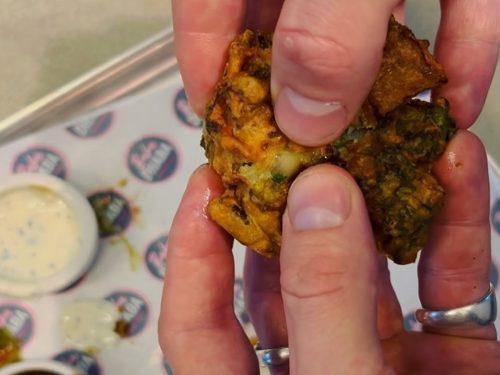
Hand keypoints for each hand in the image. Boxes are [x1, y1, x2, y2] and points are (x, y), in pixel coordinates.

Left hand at [158, 131, 499, 373]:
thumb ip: (326, 307)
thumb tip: (314, 203)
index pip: (199, 323)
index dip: (195, 250)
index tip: (208, 181)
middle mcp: (319, 370)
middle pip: (285, 278)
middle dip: (294, 207)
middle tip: (296, 145)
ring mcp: (385, 356)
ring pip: (369, 265)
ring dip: (384, 200)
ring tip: (382, 141)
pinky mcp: (450, 350)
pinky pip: (445, 274)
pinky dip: (452, 225)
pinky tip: (455, 175)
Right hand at [172, 0, 498, 146]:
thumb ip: (327, 29)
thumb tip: (305, 120)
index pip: (205, 10)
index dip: (207, 72)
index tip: (223, 129)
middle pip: (284, 28)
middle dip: (299, 95)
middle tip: (307, 151)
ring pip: (365, 26)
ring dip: (382, 88)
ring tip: (384, 142)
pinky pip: (444, 3)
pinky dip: (455, 50)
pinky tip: (459, 97)